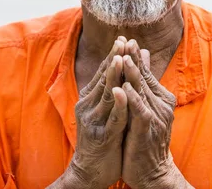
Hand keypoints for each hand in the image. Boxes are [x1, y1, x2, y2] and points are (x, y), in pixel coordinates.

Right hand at [67, 39, 128, 188]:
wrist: (90, 172)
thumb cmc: (102, 139)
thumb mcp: (106, 111)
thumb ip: (112, 89)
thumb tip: (121, 67)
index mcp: (89, 99)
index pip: (103, 73)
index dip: (113, 56)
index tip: (123, 38)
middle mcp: (88, 107)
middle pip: (104, 79)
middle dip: (114, 59)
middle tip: (122, 41)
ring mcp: (94, 121)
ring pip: (106, 95)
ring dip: (113, 76)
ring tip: (120, 59)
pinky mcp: (102, 137)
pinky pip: (112, 119)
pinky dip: (118, 105)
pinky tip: (123, 93)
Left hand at [120, 40, 189, 188]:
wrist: (152, 171)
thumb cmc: (146, 137)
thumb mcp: (146, 107)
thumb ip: (145, 82)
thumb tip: (144, 55)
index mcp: (160, 97)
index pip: (145, 73)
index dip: (135, 56)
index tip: (126, 39)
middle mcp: (161, 104)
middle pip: (144, 77)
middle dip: (133, 59)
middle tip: (125, 41)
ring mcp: (156, 116)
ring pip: (142, 91)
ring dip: (132, 74)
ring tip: (123, 58)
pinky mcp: (148, 129)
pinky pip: (139, 111)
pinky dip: (132, 98)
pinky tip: (123, 87)